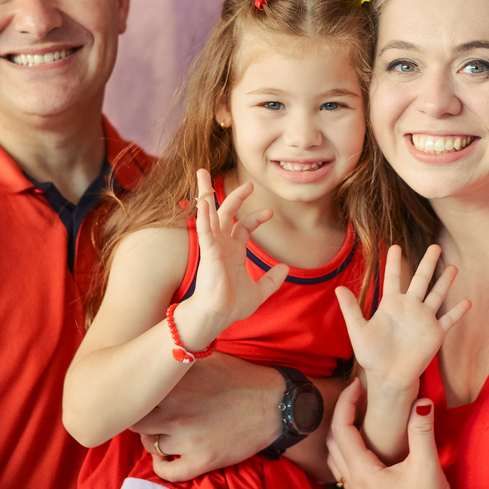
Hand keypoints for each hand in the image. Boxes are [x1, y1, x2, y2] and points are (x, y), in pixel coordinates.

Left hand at [130, 353, 282, 481]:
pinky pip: (167, 471)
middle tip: (149, 415)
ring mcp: (188, 438)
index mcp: (175, 384)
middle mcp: (176, 411)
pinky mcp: (202, 460)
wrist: (274, 404)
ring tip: (162, 432)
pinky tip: (165, 457)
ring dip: (153, 439)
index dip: (136, 394)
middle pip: (137, 421)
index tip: (141, 394)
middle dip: (140, 417)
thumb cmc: (240, 377)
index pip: (136, 392)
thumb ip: (178, 356)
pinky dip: (162, 466)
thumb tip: (152, 350)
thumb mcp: (207, 357)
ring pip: (150, 444)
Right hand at [182, 169, 288, 346]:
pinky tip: (204, 199)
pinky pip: (204, 228)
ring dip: (205, 193)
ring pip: (209, 213)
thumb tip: (286, 268)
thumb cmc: (232, 305)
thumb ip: (272, 280)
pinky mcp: (207, 252)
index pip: (243, 226)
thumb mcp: (260, 292)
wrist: (217, 317)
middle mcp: (221, 245)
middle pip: (225, 213)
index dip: (256, 217)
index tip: (270, 213)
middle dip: (236, 197)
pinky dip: (204, 213)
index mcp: (233, 251)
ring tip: (202, 171)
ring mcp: (213, 246)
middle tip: (249, 183)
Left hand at [327, 378, 462, 488]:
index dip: (346, 403)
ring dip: (340, 433)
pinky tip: (363, 443)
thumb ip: (421, 430)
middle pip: (333, 441)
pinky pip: (343, 469)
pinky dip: (345, 449)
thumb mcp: (427, 465)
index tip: (357, 384)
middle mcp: (355, 484)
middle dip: (342, 414)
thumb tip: (421, 401)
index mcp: (364, 473)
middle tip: (358, 394)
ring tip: (358, 414)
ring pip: (335, 457)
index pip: (341, 430)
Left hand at [336, 244, 469, 395]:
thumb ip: (351, 309)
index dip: (394, 262)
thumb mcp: (358, 331)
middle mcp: (409, 308)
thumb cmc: (372, 356)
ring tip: (453, 267)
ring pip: (437, 295)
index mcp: (391, 305)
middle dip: (428, 263)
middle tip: (435, 246)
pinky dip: (458, 311)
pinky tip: (467, 301)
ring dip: (445, 282)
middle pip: (421, 280)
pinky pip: (448, 319)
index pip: (394, 278)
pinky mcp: (434, 333)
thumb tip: (338, 289)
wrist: (388, 377)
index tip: (395, 246)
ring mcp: (423, 319)